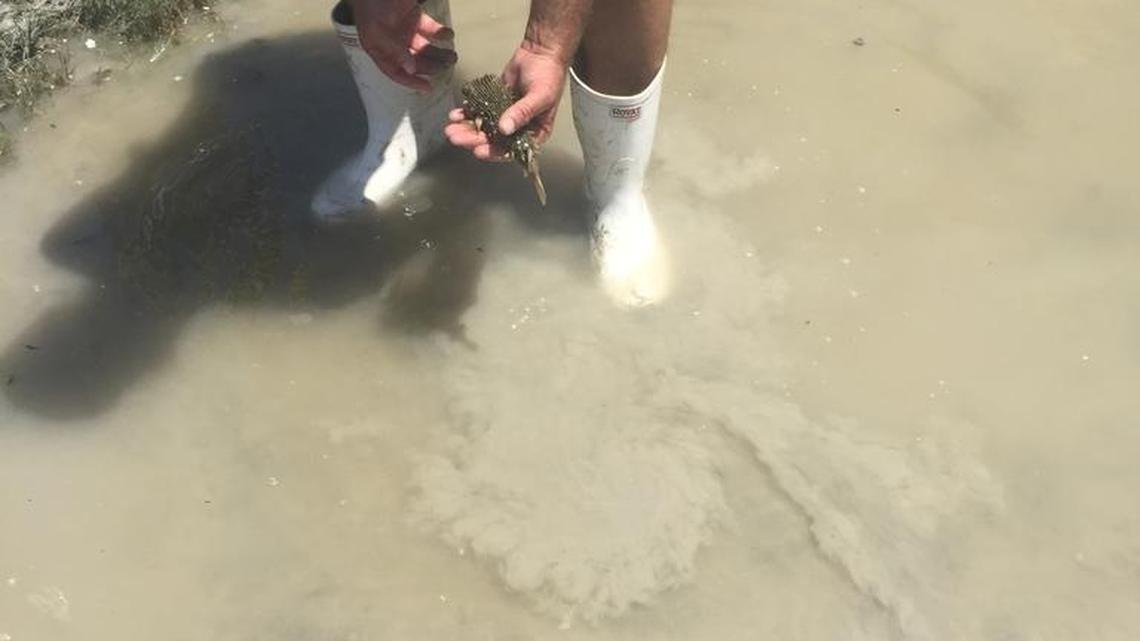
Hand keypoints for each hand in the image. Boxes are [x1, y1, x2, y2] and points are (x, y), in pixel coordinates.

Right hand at [350, 0, 456, 91]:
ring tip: (453, 56)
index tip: (428, 87)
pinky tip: (448, 34)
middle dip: (431, 66)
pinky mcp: (414, 17)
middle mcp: (392, 42)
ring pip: (424, 48)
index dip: (410, 81)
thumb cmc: (373, 4)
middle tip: (447, 66)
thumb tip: (410, 69)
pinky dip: (440, 32)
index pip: (394, 71)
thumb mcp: (378, 29)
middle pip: (414, 61)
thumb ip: (394, 49)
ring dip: (439, 53)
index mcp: (378, 48)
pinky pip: (429, 29)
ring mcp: (404, 30)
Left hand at [444, 42, 567, 160]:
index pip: (512, 150)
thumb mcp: (540, 96)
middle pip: (493, 141)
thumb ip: (522, 113)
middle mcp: (518, 129)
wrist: (541, 53)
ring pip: (483, 128)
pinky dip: (466, 114)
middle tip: (456, 138)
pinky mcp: (494, 103)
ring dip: (466, 129)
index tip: (478, 151)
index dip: (494, 152)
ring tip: (450, 128)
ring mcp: (504, 116)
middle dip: (473, 140)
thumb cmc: (549, 76)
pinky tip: (455, 115)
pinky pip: (479, 112)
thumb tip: (504, 128)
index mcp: (533, 133)